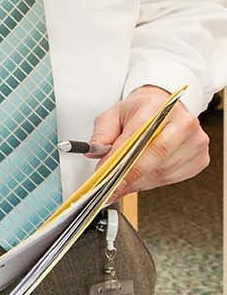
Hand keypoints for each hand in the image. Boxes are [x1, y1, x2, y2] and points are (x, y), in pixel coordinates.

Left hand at [88, 85, 209, 198]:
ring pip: (163, 170)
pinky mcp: (200, 158)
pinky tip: (139, 180)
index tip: (104, 173)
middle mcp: (183, 122)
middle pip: (156, 154)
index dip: (120, 157)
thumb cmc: (140, 112)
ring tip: (120, 184)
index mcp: (158, 107)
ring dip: (138, 182)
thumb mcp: (114, 115)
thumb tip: (95, 152)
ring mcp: (195, 141)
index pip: (139, 135)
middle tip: (110, 187)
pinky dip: (151, 183)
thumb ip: (102, 133)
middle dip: (129, 174)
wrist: (163, 108)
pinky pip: (172, 178)